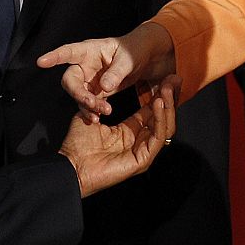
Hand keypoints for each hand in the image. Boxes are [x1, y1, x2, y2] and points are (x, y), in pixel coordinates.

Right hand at [38, 21, 177, 120]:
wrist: (145, 57)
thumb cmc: (134, 50)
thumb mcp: (128, 59)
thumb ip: (117, 72)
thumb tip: (104, 87)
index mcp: (90, 50)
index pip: (69, 52)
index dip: (54, 56)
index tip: (41, 61)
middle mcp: (85, 65)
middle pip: (70, 80)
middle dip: (77, 93)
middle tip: (90, 102)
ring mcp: (89, 79)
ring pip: (79, 95)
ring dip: (87, 105)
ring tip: (101, 113)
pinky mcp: (96, 91)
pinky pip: (89, 102)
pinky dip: (92, 110)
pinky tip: (98, 117)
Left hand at [58, 76, 178, 196]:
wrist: (70, 166)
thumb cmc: (77, 145)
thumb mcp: (93, 115)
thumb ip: (104, 103)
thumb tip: (110, 86)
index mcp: (130, 132)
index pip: (151, 111)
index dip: (159, 94)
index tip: (166, 78)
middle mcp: (140, 141)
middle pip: (162, 118)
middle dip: (169, 97)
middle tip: (174, 79)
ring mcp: (143, 151)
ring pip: (164, 127)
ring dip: (167, 106)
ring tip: (168, 88)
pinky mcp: (143, 160)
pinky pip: (157, 137)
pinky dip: (160, 119)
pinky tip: (159, 103)